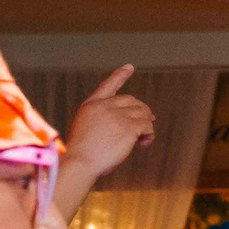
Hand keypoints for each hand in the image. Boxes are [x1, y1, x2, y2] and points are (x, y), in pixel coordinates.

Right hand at [59, 66, 156, 200]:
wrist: (79, 161)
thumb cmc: (80, 153)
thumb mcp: (84, 129)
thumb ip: (101, 123)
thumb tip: (125, 130)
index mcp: (91, 105)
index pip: (108, 86)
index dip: (120, 75)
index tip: (130, 67)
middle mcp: (105, 106)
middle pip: (132, 101)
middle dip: (142, 110)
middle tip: (148, 122)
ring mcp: (117, 115)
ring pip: (142, 114)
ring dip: (146, 125)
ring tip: (143, 139)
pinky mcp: (128, 127)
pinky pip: (147, 126)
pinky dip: (149, 135)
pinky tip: (143, 143)